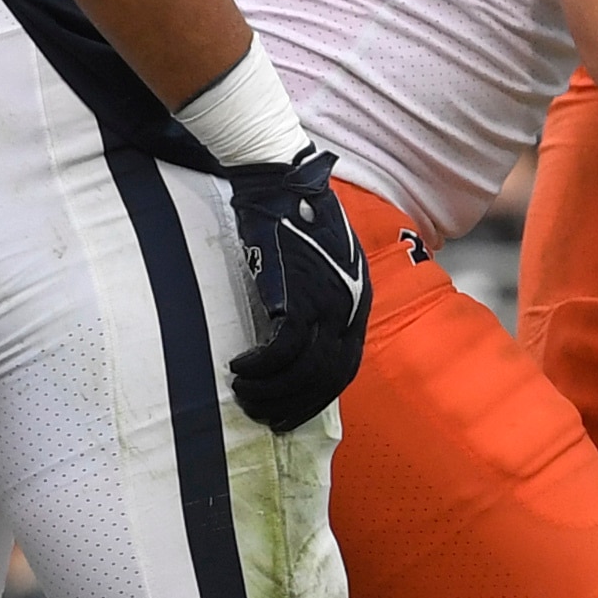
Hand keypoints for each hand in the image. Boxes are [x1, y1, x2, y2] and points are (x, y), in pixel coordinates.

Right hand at [225, 149, 370, 431]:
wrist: (282, 183)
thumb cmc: (295, 219)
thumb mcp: (321, 266)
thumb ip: (319, 301)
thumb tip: (297, 341)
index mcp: (360, 303)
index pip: (345, 368)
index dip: (316, 396)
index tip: (290, 410)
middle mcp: (351, 309)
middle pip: (327, 378)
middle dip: (293, 404)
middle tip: (263, 415)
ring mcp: (329, 303)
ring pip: (304, 372)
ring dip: (270, 392)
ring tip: (243, 393)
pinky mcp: (300, 296)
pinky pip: (281, 352)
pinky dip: (259, 368)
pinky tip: (238, 368)